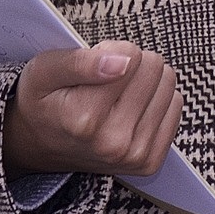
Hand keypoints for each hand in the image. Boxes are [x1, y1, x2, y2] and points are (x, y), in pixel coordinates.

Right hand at [3, 41, 184, 177]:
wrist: (38, 146)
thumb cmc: (43, 103)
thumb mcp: (44, 70)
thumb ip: (80, 62)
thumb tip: (122, 62)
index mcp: (84, 119)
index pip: (132, 56)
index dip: (112, 52)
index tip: (93, 67)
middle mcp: (112, 143)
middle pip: (154, 67)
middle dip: (131, 65)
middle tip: (104, 83)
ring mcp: (133, 155)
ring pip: (168, 84)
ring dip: (144, 83)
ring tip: (114, 97)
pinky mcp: (149, 161)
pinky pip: (176, 106)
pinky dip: (155, 101)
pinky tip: (129, 111)